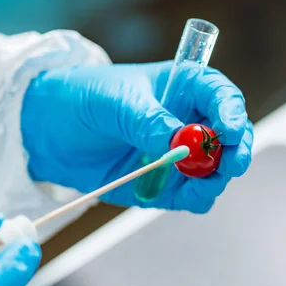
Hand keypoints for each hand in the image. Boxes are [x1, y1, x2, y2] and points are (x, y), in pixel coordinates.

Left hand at [21, 61, 252, 212]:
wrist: (49, 132)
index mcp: (182, 88)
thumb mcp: (113, 100)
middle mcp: (188, 121)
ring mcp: (180, 155)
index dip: (232, 112)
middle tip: (231, 165)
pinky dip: (198, 197)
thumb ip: (146, 119)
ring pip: (216, 170)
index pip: (220, 95)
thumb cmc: (83, 98)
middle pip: (229, 136)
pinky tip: (189, 195)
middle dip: (236, 151)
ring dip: (216, 178)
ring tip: (200, 184)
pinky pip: (194, 194)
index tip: (231, 130)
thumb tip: (176, 141)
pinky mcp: (167, 183)